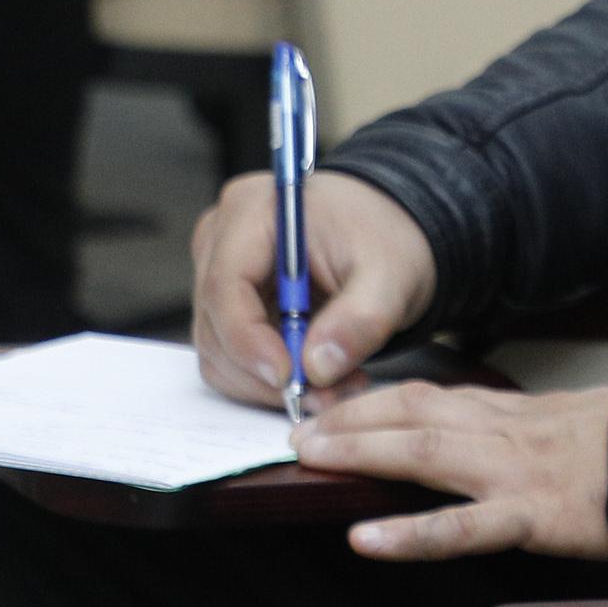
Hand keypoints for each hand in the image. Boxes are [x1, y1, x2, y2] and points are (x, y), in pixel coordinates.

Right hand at [190, 166, 438, 406]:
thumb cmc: (385, 236)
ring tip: (334, 385)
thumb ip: (361, 318)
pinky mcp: (228, 307)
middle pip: (215, 326)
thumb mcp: (392, 274)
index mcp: (252, 212)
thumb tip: (317, 368)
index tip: (289, 377)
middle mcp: (221, 240)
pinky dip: (270, 380)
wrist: (388, 232)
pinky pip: (232, 359)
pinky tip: (318, 376)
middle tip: (326, 394)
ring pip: (219, 352)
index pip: (225, 285)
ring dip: (270, 384)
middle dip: (267, 373)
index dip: (249, 340)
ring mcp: (218, 274)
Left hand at [294, 379, 607, 560]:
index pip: (433, 395)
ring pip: (424, 454)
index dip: (377, 399)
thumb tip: (492, 428)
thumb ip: (530, 426)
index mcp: (517, 413)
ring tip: (310, 460)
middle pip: (414, 412)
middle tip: (298, 428)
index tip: (333, 404)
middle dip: (350, 417)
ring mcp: (517, 472)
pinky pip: (462, 528)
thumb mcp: (579, 420)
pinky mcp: (534, 515)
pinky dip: (409, 534)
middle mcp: (507, 432)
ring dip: (361, 452)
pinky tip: (366, 539)